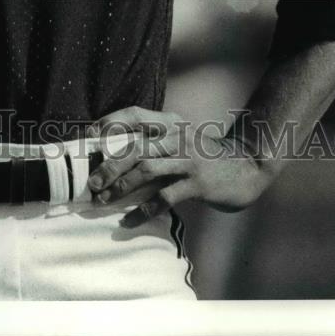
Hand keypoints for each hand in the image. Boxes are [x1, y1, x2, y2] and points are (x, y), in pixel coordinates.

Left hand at [86, 106, 270, 228]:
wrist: (247, 168)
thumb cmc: (204, 156)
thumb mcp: (181, 139)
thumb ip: (155, 142)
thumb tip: (113, 157)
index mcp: (171, 122)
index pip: (133, 114)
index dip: (108, 123)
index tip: (87, 138)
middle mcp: (178, 136)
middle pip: (135, 145)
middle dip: (109, 164)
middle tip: (92, 183)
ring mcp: (189, 159)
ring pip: (147, 169)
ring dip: (121, 186)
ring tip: (103, 200)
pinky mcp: (198, 183)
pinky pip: (164, 197)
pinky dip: (143, 210)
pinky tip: (129, 221)